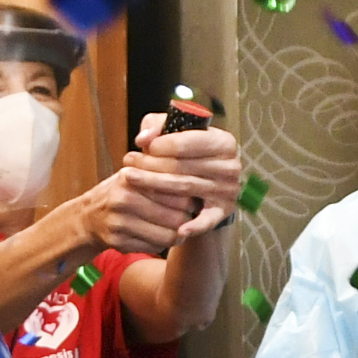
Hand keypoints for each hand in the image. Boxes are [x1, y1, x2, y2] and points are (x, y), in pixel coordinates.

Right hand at [74, 170, 193, 256]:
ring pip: (168, 236)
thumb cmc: (121, 192)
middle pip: (177, 216)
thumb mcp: (136, 174)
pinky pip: (154, 247)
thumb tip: (196, 177)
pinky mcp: (118, 242)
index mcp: (133, 177)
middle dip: (188, 220)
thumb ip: (160, 169)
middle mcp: (124, 198)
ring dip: (177, 236)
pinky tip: (159, 237)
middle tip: (191, 219)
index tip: (196, 202)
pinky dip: (161, 244)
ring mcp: (120, 222)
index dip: (192, 200)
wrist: (88, 217)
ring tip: (179, 230)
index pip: (178, 191)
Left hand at [120, 113, 243, 238]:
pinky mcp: (223, 211)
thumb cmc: (187, 152)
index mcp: (223, 142)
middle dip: (150, 164)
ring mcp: (228, 190)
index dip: (160, 144)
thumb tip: (143, 139)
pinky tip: (180, 231)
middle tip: (127, 162)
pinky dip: (195, 226)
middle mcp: (230, 166)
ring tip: (130, 179)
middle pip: (183, 166)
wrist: (208, 180)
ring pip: (185, 188)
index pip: (186, 142)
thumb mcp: (176, 132)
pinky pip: (208, 219)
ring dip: (154, 185)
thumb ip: (157, 126)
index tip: (143, 147)